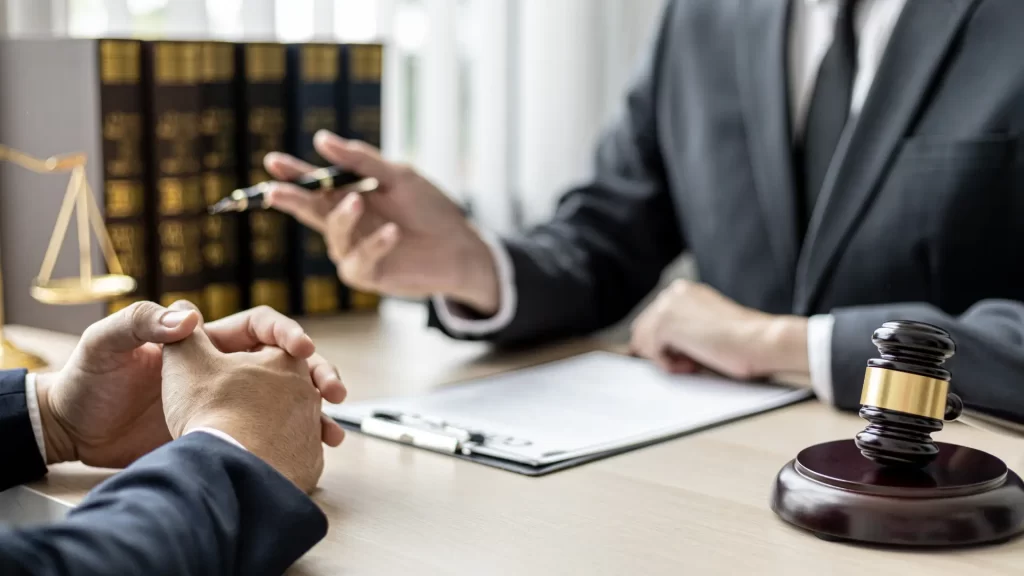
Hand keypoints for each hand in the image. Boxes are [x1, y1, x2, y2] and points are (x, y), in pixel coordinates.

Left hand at [37, 302, 345, 467]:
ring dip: (315, 412)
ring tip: (331, 430)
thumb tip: (189, 318)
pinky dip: (295, 442)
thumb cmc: (88, 379)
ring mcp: (228, 404)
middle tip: (333, 391)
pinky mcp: (221, 435)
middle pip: (287, 365)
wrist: (74, 431)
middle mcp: (225, 370)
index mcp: (206, 342)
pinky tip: (309, 453)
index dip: (287, 333)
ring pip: (288, 402)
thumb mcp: (107, 342)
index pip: (262, 327)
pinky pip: (270, 435)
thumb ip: (143, 322)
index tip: (301, 350)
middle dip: (318, 373)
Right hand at [263, 130, 500, 314]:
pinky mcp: (369, 274)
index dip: (293, 173)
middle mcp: (346, 224)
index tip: (273, 162)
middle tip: (275, 191)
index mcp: (348, 197)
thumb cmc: (430, 208)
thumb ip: (362, 161)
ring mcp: (354, 250)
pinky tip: (392, 232)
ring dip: (343, 218)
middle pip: (311, 211)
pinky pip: (358, 261)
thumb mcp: (399, 177)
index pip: (315, 184)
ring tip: (358, 201)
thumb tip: (321, 139)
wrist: (460, 245)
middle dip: (292, 199)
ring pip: (335, 235)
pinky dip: (374, 245)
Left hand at [629, 280, 808, 379]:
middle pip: (642, 331)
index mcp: (684, 291)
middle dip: (661, 352)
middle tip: (691, 362)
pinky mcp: (666, 325)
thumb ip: (682, 330)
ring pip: (644, 343)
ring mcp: (667, 306)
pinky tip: (693, 364)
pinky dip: (670, 366)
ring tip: (695, 363)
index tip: (687, 357)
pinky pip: (652, 354)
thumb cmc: (745, 341)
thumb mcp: (707, 329)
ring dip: (668, 359)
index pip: (652, 321)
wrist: (762, 340)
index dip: (663, 346)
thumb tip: (647, 347)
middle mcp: (672, 293)